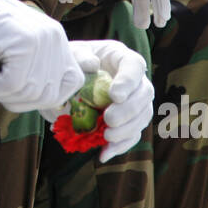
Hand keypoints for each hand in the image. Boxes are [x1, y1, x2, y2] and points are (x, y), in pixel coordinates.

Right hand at [0, 0, 84, 112]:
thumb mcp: (17, 50)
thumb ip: (33, 72)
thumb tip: (45, 110)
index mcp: (57, 38)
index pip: (74, 80)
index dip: (54, 98)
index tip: (25, 100)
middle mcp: (55, 38)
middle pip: (50, 94)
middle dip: (20, 103)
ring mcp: (42, 40)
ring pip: (29, 91)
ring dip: (0, 95)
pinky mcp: (25, 43)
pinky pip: (12, 84)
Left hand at [67, 40, 155, 162]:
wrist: (62, 83)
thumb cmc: (68, 63)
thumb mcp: (70, 54)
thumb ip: (80, 57)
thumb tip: (93, 65)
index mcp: (120, 58)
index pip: (135, 66)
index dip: (129, 82)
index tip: (115, 96)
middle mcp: (133, 80)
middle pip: (144, 94)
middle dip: (129, 110)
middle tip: (109, 120)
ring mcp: (132, 101)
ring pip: (142, 116)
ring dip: (127, 130)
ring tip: (107, 137)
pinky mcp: (126, 121)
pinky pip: (131, 135)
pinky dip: (120, 146)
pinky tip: (104, 153)